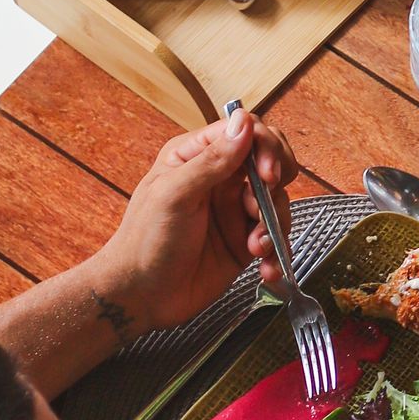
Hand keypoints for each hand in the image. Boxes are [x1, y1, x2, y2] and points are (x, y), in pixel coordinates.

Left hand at [91, 111, 297, 333]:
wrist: (141, 296)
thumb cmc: (145, 241)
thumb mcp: (174, 195)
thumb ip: (211, 160)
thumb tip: (243, 123)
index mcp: (196, 156)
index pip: (244, 131)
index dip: (264, 147)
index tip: (267, 175)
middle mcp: (219, 178)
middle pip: (269, 159)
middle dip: (276, 181)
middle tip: (266, 202)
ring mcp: (234, 209)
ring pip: (276, 199)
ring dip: (274, 223)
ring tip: (256, 247)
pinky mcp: (244, 240)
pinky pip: (275, 234)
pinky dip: (276, 250)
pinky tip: (266, 267)